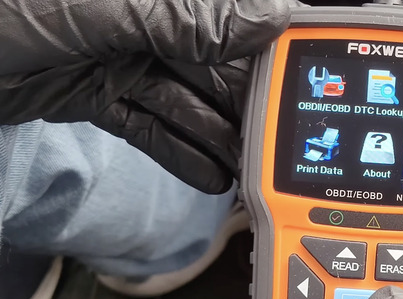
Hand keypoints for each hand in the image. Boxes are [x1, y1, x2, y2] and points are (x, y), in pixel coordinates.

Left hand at [0, 0, 294, 192]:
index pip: (228, 14)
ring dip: (222, 137)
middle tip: (285, 144)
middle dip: (250, 103)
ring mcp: (112, 52)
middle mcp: (136, 14)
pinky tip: (211, 174)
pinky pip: (149, 123)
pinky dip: (181, 150)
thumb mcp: (91, 8)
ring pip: (186, 98)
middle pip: (212, 60)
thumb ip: (182, 14)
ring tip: (256, 171)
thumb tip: (268, 17)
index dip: (270, 42)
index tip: (310, 80)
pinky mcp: (89, 91)